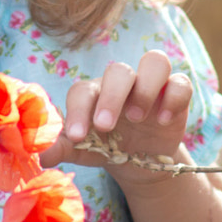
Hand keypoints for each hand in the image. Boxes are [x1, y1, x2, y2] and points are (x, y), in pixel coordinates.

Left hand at [37, 50, 192, 187]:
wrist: (137, 159)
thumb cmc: (103, 146)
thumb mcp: (82, 150)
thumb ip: (61, 148)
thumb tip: (41, 155)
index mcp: (93, 93)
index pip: (82, 90)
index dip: (77, 111)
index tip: (77, 137)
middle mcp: (120, 83)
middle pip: (118, 71)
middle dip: (111, 97)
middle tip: (105, 126)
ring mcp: (150, 85)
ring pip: (154, 62)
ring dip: (146, 88)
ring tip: (137, 118)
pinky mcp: (175, 94)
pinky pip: (180, 82)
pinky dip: (174, 98)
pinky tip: (164, 120)